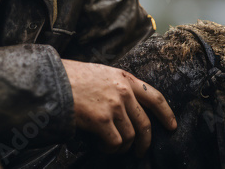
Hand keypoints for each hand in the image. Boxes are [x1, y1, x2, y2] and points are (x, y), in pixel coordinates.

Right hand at [61, 59, 175, 157]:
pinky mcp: (102, 119)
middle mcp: (123, 91)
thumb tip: (126, 109)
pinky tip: (100, 145)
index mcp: (125, 78)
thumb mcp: (101, 74)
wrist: (52, 80)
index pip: (155, 96)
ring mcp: (114, 106)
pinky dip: (110, 149)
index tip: (171, 126)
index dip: (166, 114)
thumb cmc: (72, 78)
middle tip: (141, 151)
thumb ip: (117, 86)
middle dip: (145, 142)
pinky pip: (115, 143)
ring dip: (122, 147)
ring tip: (110, 146)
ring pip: (130, 136)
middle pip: (145, 123)